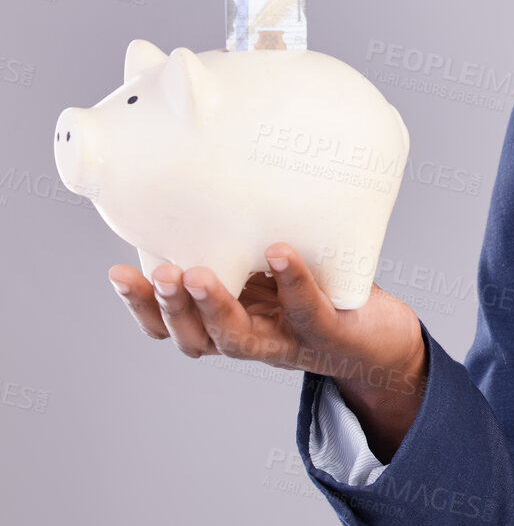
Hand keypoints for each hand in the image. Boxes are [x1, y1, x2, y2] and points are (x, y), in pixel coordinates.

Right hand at [109, 243, 426, 454]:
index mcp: (227, 323)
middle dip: (169, 309)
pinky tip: (280, 253)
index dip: (141, 306)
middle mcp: (251, 339)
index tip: (116, 272)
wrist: (383, 340)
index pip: (170, 326)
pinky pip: (307, 311)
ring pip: (239, 337)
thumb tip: (207, 184)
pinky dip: (293, 283)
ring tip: (198, 273)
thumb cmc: (320, 296)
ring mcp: (288, 341)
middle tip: (159, 274)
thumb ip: (240, 247)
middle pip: (194, 339)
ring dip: (215, 307)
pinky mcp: (331, 334)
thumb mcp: (271, 271)